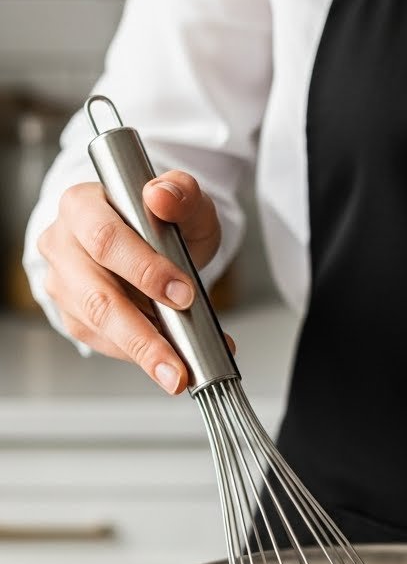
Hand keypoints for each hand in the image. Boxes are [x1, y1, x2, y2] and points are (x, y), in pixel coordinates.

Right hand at [38, 171, 223, 393]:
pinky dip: (137, 355)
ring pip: (97, 325)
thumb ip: (181, 192)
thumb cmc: (163, 220)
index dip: (145, 270)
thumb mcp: (185, 200)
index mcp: (81, 206)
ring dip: (142, 353)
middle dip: (141, 335)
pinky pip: (101, 342)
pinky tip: (165, 360)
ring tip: (177, 371)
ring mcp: (63, 283)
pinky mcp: (72, 315)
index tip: (183, 294)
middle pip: (96, 296)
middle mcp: (62, 244)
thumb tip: (161, 196)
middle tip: (177, 363)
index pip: (105, 240)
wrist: (154, 241)